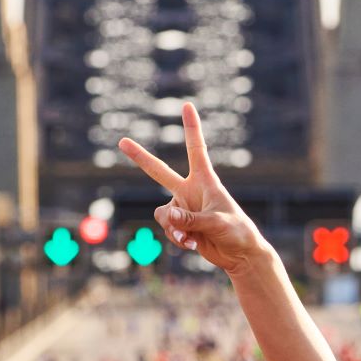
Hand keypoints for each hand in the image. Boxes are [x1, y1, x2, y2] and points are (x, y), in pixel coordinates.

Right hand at [119, 103, 269, 273]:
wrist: (239, 254)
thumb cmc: (236, 232)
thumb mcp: (216, 223)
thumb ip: (190, 219)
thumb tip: (168, 215)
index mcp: (206, 181)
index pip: (196, 150)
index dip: (191, 128)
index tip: (187, 106)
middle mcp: (191, 191)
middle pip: (160, 171)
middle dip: (140, 157)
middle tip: (122, 142)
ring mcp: (184, 208)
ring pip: (163, 214)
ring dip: (173, 228)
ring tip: (191, 238)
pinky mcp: (180, 226)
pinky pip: (167, 230)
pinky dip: (176, 240)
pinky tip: (192, 246)